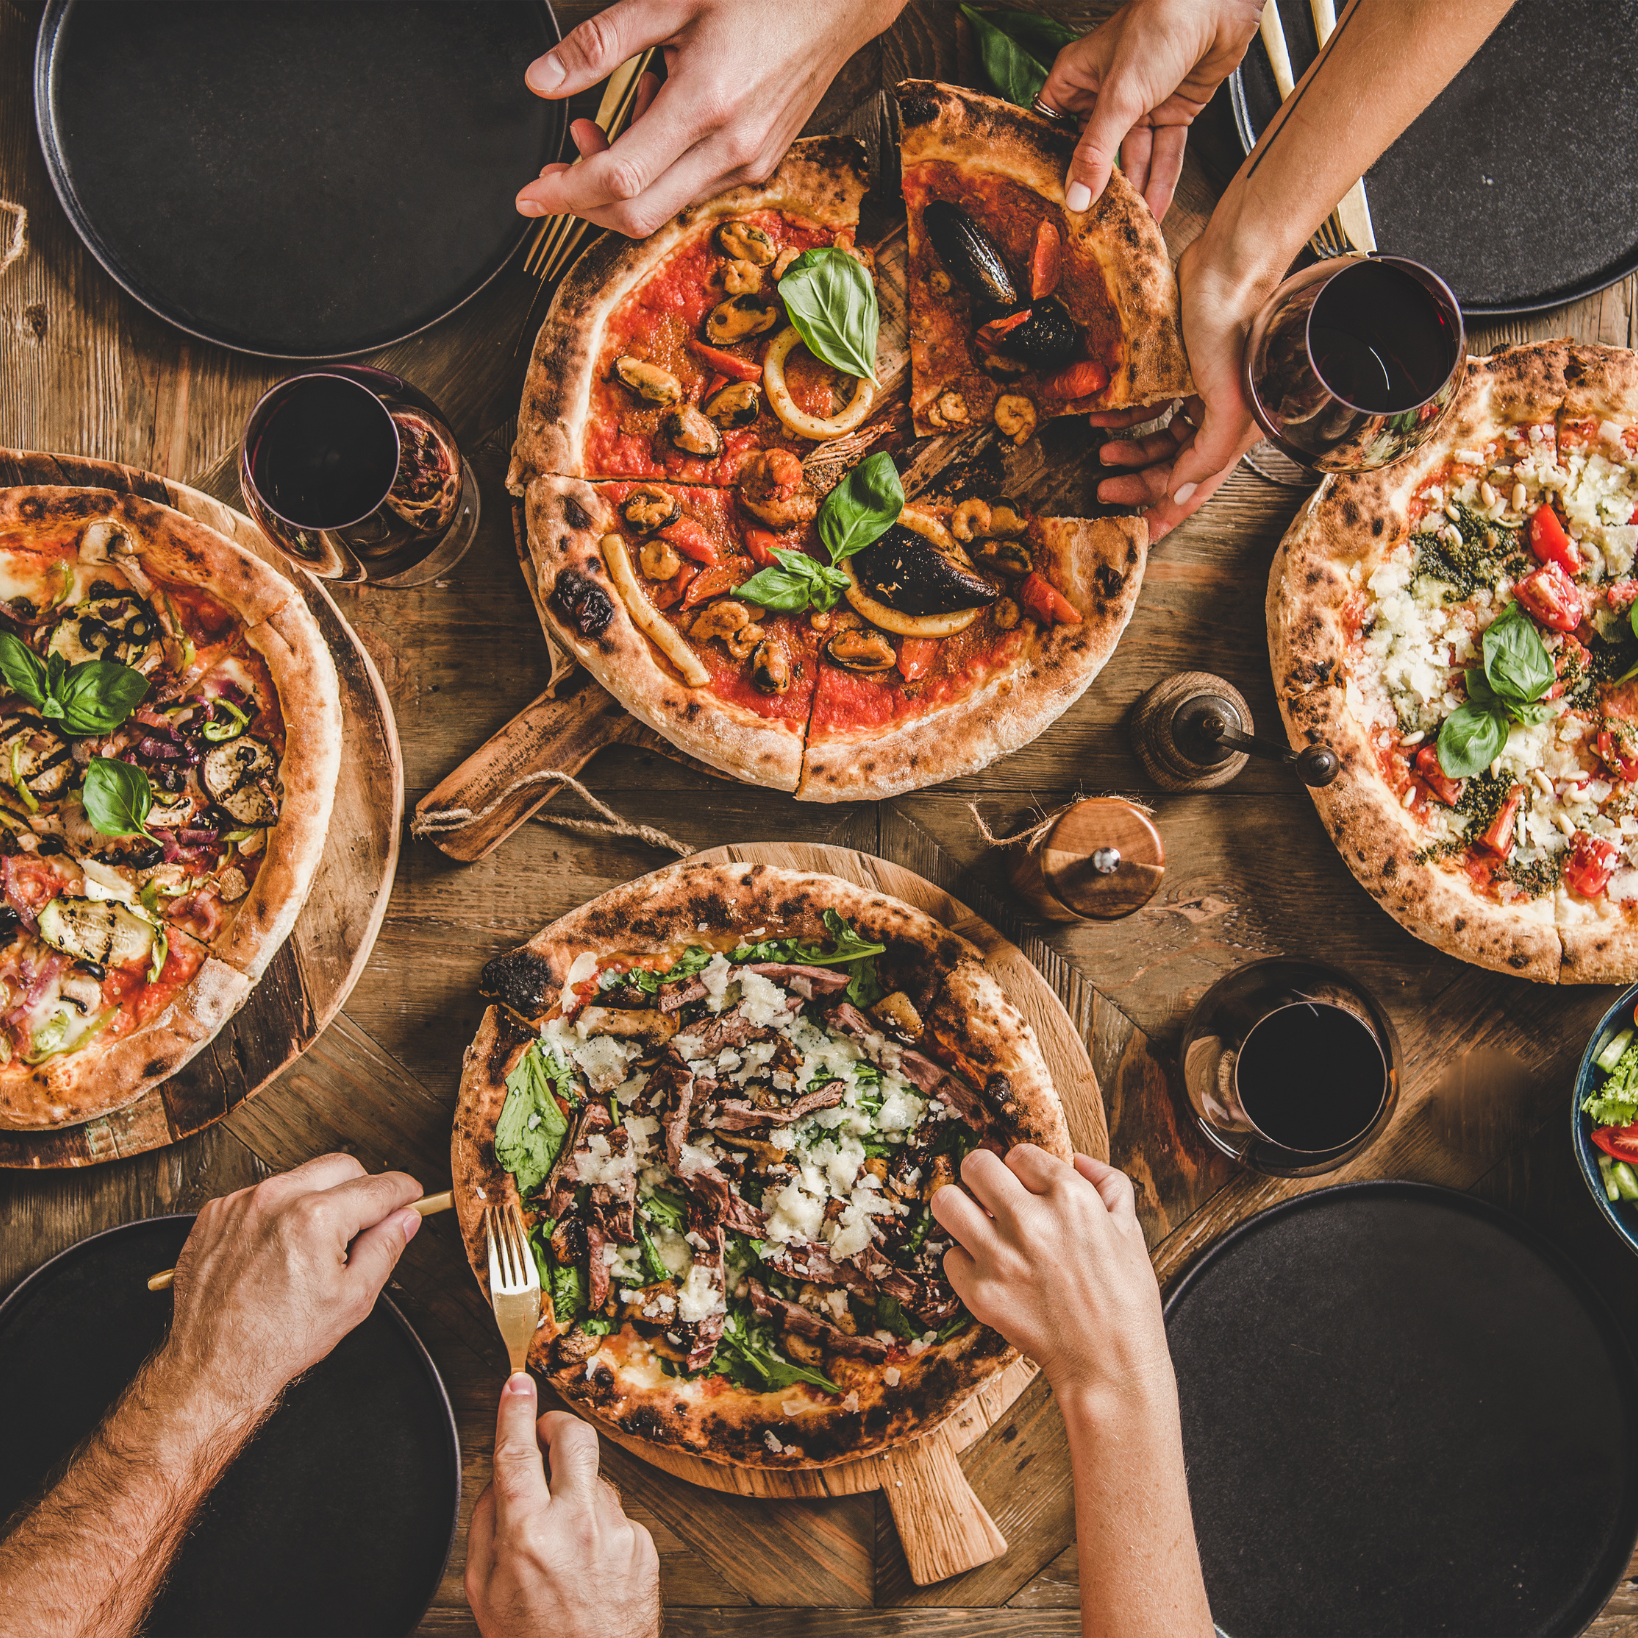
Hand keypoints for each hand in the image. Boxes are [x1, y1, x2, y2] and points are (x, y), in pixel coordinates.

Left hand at [161, 1153, 423, 1414]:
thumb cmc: (276, 1341)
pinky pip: (262, 1195)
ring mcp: (241, 1204)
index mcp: (315, 1218)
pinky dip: (279, 1211)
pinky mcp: (216, 1214)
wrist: (212, 1365)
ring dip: (319, 1198)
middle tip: (366, 1222)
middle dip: (363, 1187)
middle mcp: (276, 1199)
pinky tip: (280, 1248)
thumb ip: (386, 1248)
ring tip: (315, 1247)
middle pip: (342, 1167)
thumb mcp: (353, 1299)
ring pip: (300, 1178)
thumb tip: (404, 1219)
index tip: (410, 1196)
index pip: (378, 1187)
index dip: (403, 1192)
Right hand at [466, 1375, 658, 1637]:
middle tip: (547, 1432)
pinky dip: (602, 1527)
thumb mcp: (483, 1589)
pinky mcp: (643, 1545)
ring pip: (595, 1479)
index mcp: (527, 1533)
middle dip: (557, 1424)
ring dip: (578, 1490)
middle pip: (573, 1438)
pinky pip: (617, 1515)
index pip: (518, 1451)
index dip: (515, 1410)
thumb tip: (501, 1479)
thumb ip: (487, 1524)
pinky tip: (591, 1562)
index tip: (516, 1384)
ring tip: (565, 1538)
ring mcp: (615, 1532)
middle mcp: (576, 1524)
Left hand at [516, 0, 905, 237]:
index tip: (531, 196)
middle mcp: (731, 149)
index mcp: (705, 105)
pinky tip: (657, 118)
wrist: (836, 5)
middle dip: (586, 204)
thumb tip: (541, 82)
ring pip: (663, 207)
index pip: (619, 179)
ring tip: (612, 121)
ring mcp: (749, 165)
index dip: (566, 195)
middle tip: (556, 174)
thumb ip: (599, 43)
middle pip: (638, 215)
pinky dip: (658, 169)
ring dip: (622, 181)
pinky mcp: (758, 167)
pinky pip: (691, 189)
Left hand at [931, 1146, 1171, 1402]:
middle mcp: (1030, 1220)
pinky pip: (948, 1257)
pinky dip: (965, 1263)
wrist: (1111, 1365)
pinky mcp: (980, 1292)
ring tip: (975, 1224)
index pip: (1019, 1153)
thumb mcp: (1130, 1230)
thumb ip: (1109, 1183)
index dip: (1022, 1170)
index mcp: (1070, 1196)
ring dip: (959, 1209)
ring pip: (946, 1201)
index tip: (1026, 1187)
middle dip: (983, 1178)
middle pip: (974, 1164)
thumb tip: (1079, 1159)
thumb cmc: (1125, 1300)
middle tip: (991, 1197)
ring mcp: (1001, 1256)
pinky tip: (989, 1271)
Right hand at [1038, 0, 1261, 218]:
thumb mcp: (1120, 96)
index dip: (1053, 165)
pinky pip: (1164, 152)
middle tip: (1090, 227)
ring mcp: (1140, 103)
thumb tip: (1076, 196)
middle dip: (1097, 187)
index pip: (1055, 130)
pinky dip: (1162, 180)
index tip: (1051, 202)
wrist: (1219, 3)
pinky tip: (1155, 209)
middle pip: (1096, 151)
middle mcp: (1105, 92)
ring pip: (1133, 157)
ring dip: (1133, 191)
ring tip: (1127, 228)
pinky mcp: (1172, 109)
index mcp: (1077, 78)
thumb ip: (1097, 152)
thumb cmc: (1161, 25)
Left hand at [1090, 231, 1265, 540]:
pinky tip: (1102, 418)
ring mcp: (1201, 393)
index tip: (1140, 534)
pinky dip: (1125, 414)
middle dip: (1139, 481)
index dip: (1168, 513)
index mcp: (1237, 434)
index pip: (1198, 488)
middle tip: (1103, 490)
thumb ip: (1207, 457)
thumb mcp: (1227, 405)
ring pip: (1161, 438)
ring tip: (1101, 452)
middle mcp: (1220, 418)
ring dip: (1130, 450)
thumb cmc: (1234, 332)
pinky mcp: (1180, 368)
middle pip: (1175, 466)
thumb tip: (1180, 496)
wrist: (1229, 268)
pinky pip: (1150, 404)